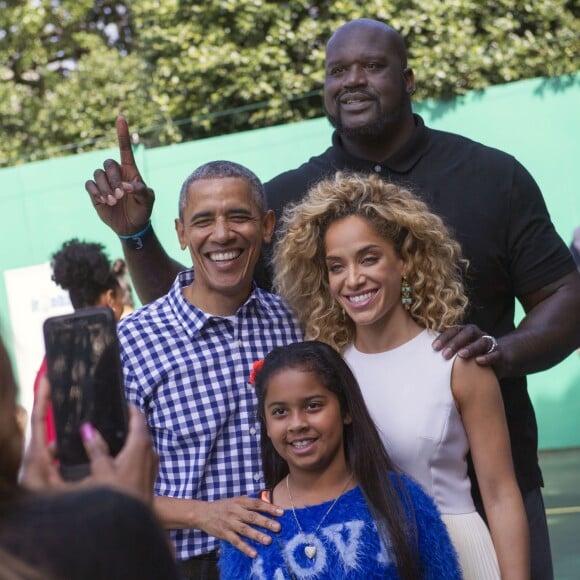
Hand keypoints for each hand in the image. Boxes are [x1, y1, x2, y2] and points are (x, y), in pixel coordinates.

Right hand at [21, 377, 157, 505]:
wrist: (134, 525)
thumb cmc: (118, 496)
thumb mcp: (101, 470)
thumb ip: (95, 448)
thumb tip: (88, 428)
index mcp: (141, 444)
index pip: (138, 417)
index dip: (130, 408)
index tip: (120, 402)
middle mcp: (150, 451)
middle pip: (140, 430)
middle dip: (126, 424)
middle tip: (109, 419)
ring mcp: (151, 464)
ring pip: (140, 444)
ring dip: (127, 440)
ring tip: (109, 437)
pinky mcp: (148, 476)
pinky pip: (140, 457)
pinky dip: (129, 452)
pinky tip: (115, 459)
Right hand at [85, 115, 154, 235]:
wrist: (131, 226)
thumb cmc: (142, 210)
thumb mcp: (148, 201)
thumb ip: (141, 191)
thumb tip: (126, 186)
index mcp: (130, 171)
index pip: (125, 149)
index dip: (123, 134)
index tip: (121, 117)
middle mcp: (116, 174)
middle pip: (108, 164)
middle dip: (113, 180)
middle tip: (120, 195)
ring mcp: (105, 182)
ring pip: (97, 174)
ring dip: (105, 188)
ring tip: (113, 201)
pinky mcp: (95, 192)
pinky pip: (89, 185)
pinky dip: (96, 192)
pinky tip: (104, 202)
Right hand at [199, 496, 283, 557]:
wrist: (203, 513)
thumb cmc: (224, 506)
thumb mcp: (236, 500)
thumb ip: (249, 502)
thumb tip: (267, 503)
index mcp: (240, 501)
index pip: (257, 503)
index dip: (269, 507)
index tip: (281, 512)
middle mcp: (236, 511)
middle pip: (252, 517)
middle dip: (266, 522)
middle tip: (278, 527)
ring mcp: (230, 523)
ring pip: (245, 530)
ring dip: (257, 535)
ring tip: (268, 541)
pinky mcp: (224, 534)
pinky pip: (236, 542)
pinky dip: (245, 547)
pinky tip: (253, 553)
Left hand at [432, 324, 501, 366]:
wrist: (501, 357)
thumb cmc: (472, 354)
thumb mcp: (460, 350)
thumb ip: (447, 350)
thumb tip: (425, 356)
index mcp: (465, 331)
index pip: (453, 330)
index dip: (444, 337)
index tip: (434, 347)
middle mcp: (477, 334)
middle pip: (466, 333)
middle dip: (455, 343)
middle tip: (444, 354)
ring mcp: (489, 342)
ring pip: (481, 341)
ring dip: (471, 348)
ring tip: (461, 355)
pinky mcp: (499, 353)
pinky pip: (495, 353)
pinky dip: (487, 357)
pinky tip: (479, 361)